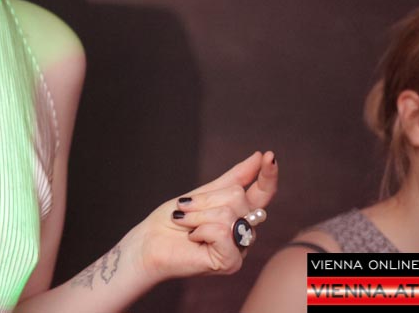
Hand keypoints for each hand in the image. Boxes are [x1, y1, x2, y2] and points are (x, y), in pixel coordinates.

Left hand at [133, 151, 277, 282]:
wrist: (150, 243)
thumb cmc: (173, 220)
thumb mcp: (202, 193)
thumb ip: (233, 179)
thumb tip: (258, 156)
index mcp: (239, 214)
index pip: (262, 193)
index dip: (268, 175)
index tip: (269, 155)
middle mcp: (244, 231)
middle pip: (237, 197)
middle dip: (204, 199)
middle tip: (184, 209)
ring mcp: (239, 248)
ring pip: (228, 213)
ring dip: (197, 215)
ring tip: (184, 224)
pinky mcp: (230, 262)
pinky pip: (221, 231)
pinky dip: (200, 230)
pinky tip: (193, 238)